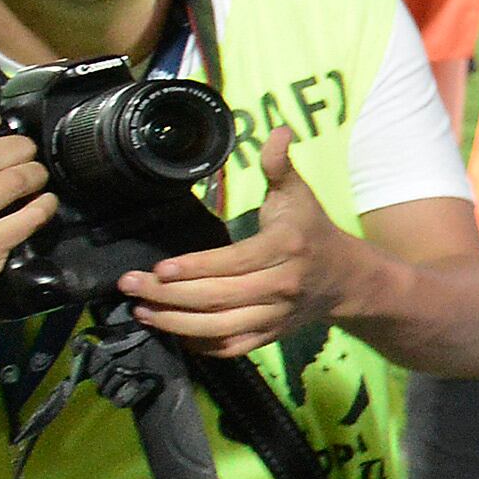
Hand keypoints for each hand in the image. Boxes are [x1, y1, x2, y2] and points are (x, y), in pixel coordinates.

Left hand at [123, 131, 359, 360]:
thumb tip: (279, 131)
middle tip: (130, 286)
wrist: (348, 280)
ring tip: (142, 311)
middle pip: (218, 297)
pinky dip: (200, 345)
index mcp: (286, 248)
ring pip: (220, 327)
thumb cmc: (314, 231)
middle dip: (169, 295)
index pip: (235, 262)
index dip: (195, 268)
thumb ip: (281, 166)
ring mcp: (275, 316)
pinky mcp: (270, 336)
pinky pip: (231, 347)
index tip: (159, 268)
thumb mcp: (301, 194)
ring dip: (176, 323)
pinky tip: (172, 332)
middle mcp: (281, 286)